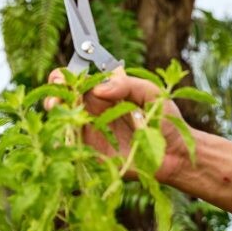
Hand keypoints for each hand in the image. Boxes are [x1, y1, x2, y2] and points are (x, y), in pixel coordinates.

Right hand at [48, 67, 189, 183]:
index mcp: (106, 93)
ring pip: (62, 119)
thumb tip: (98, 88)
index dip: (66, 76)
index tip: (64, 77)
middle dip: (55, 92)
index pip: (78, 80)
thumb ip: (126, 84)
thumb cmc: (166, 121)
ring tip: (57, 107)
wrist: (176, 155)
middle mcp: (94, 110)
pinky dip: (60, 139)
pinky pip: (70, 145)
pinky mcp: (92, 153)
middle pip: (64, 97)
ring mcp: (91, 132)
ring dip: (55, 112)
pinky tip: (62, 132)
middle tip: (58, 95)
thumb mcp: (152, 93)